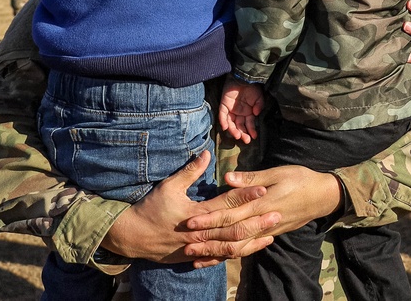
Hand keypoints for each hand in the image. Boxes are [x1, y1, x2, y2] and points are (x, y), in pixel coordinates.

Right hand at [102, 150, 276, 265]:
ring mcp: (199, 248)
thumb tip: (206, 153)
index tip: (262, 189)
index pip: (225, 204)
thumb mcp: (168, 187)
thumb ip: (189, 171)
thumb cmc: (150, 209)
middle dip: (256, 221)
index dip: (245, 196)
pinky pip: (220, 257)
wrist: (133, 237)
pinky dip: (237, 253)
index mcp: (196, 215)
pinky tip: (251, 249)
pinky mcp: (196, 257)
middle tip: (277, 213)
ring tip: (271, 234)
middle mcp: (201, 234)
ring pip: (231, 248)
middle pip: (234, 229)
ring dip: (252, 240)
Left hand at [184, 164, 341, 264]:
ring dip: (216, 252)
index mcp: (261, 203)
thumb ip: (251, 178)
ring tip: (196, 256)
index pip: (230, 213)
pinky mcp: (271, 235)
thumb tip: (228, 178)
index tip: (190, 222)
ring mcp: (267, 231)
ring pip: (238, 247)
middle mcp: (262, 221)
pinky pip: (248, 249)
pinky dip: (232, 255)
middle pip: (230, 234)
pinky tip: (218, 258)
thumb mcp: (277, 172)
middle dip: (207, 239)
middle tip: (185, 244)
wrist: (323, 196)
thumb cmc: (300, 178)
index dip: (209, 219)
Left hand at [218, 77, 263, 143]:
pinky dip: (223, 121)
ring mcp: (231, 110)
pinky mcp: (224, 105)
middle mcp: (239, 113)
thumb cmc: (252, 87)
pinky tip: (226, 127)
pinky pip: (222, 115)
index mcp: (248, 112)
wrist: (243, 77)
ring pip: (231, 123)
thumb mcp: (259, 97)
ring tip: (238, 136)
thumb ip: (259, 106)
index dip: (251, 130)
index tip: (254, 136)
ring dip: (234, 130)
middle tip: (246, 140)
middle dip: (243, 133)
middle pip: (239, 126)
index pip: (249, 124)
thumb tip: (256, 114)